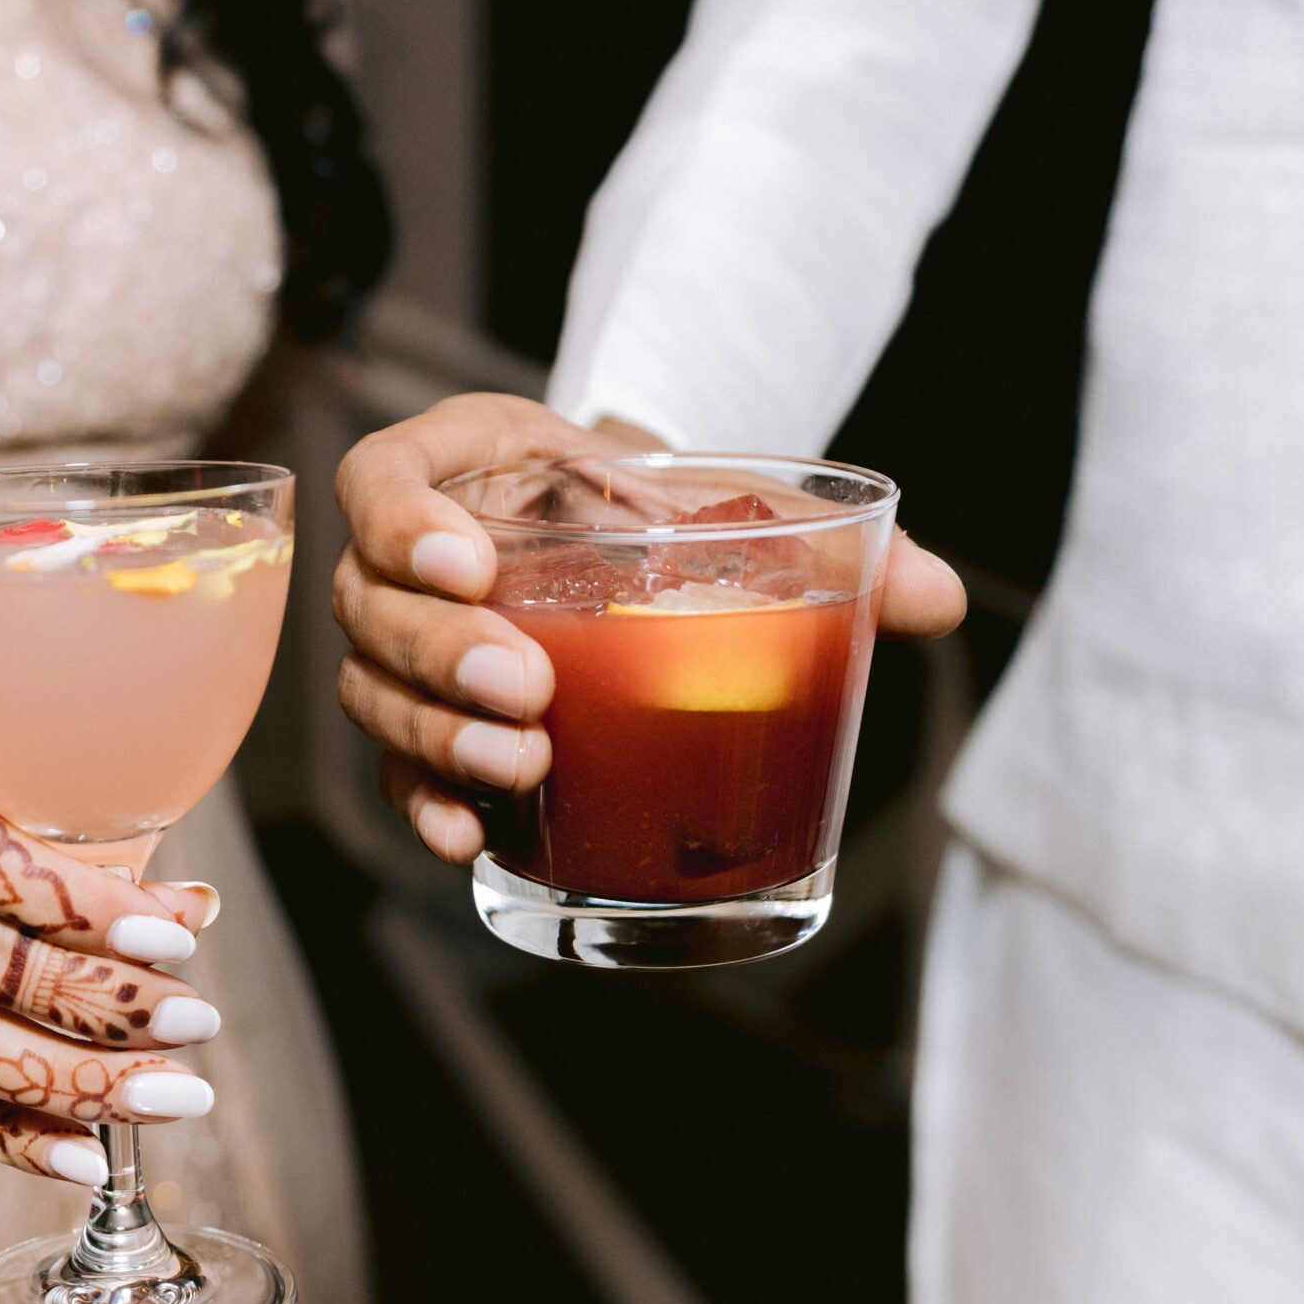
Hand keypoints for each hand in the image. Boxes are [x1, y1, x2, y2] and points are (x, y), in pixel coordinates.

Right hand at [330, 394, 966, 864]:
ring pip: (370, 689)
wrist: (652, 547)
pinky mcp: (431, 726)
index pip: (379, 480)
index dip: (402, 521)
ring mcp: (412, 647)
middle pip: (366, 602)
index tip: (472, 560)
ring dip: (434, 732)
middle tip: (527, 687)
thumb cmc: (673, 514)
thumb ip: (827, 541)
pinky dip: (427, 801)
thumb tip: (937, 597)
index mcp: (467, 467)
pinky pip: (396, 768)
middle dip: (437, 651)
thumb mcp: (736, 503)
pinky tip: (471, 837)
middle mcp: (415, 558)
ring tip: (523, 762)